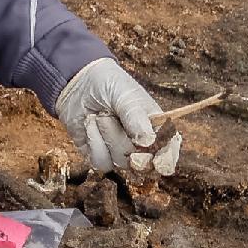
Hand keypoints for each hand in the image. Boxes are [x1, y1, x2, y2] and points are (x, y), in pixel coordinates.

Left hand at [56, 56, 162, 174]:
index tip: (158, 162)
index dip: (166, 160)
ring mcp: (121, 153)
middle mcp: (142, 145)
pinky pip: (101, 162)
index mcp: (157, 128)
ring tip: (101, 115)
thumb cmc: (110, 85)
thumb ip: (137, 119)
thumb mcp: (126, 96)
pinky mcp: (101, 156)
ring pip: (120, 162)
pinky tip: (90, 125)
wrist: (79, 84)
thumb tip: (148, 142)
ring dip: (107, 136)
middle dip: (127, 145)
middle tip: (114, 122)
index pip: (168, 151)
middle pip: (143, 164)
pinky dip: (94, 141)